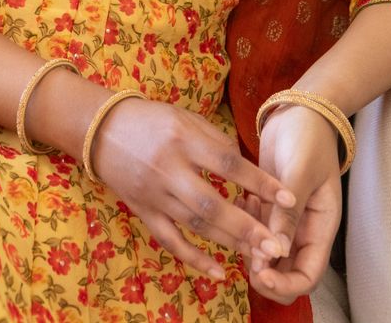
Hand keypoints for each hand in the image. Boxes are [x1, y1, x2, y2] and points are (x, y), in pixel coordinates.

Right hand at [90, 96, 296, 277]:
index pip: (228, 164)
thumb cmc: (151, 119)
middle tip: (278, 246)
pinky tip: (219, 272)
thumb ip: (216, 141)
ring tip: (260, 257)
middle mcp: (169, 168)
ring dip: (229, 244)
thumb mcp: (185, 117)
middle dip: (247, 227)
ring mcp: (154, 193)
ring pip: (195, 225)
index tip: (288, 198)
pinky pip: (170, 240)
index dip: (259, 182)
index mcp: (182, 139)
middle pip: (211, 204)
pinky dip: (194, 258)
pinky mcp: (143, 211)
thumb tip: (247, 169)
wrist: (102, 128)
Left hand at [249, 104, 341, 303]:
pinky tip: (240, 201)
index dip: (286, 284)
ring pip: (268, 252)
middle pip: (286, 271)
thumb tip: (277, 250)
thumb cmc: (308, 137)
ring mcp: (286, 217)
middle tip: (243, 254)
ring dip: (251, 247)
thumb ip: (289, 211)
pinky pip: (256, 227)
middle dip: (265, 273)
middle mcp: (305, 228)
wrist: (300, 109)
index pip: (308, 275)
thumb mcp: (300, 172)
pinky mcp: (268, 204)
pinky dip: (245, 223)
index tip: (261, 273)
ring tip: (237, 223)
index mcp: (321, 227)